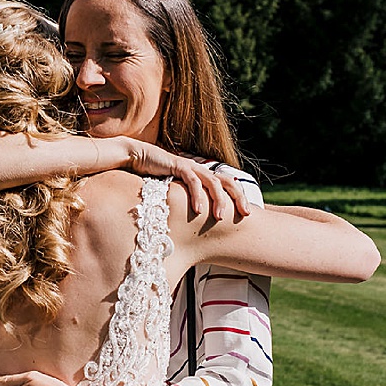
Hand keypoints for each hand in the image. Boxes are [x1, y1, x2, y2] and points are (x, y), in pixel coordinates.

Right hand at [118, 139, 247, 226]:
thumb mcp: (180, 196)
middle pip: (228, 181)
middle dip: (239, 197)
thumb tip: (200, 227)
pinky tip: (199, 211)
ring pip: (213, 182)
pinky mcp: (179, 166)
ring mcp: (191, 167)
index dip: (240, 197)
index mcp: (204, 177)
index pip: (228, 185)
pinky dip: (197, 196)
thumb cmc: (158, 181)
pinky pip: (193, 181)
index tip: (247, 214)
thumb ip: (191, 205)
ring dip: (218, 201)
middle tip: (245, 214)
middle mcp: (201, 171)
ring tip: (219, 218)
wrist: (138, 158)